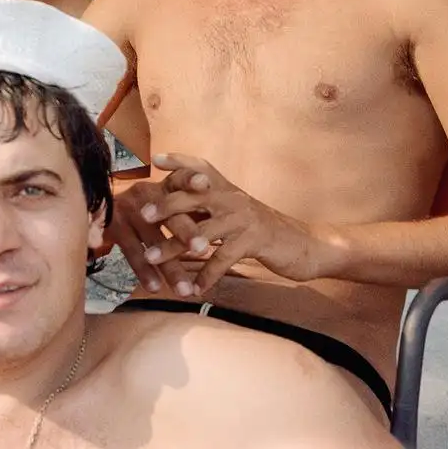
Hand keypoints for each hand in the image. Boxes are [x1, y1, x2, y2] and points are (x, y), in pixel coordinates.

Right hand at [107, 179, 197, 296]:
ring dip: (169, 266)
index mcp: (161, 186)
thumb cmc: (144, 208)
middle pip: (170, 215)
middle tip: (203, 249)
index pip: (179, 178)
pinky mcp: (113, 228)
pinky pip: (130, 252)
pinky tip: (155, 288)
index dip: (191, 179)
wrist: (100, 206)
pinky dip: (142, 271)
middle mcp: (144, 194)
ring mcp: (127, 211)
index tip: (206, 183)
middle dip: (186, 233)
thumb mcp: (162, 201)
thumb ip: (186, 209)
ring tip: (184, 290)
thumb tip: (220, 227)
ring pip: (152, 240)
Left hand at [138, 153, 330, 293]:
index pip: (200, 167)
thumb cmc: (260, 229)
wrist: (304, 244)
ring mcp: (243, 219)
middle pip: (194, 196)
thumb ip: (209, 207)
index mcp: (227, 188)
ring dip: (174, 247)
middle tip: (143, 216)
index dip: (179, 162)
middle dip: (167, 205)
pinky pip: (223, 259)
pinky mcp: (254, 241)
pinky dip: (206, 275)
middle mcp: (233, 198)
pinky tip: (193, 288)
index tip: (154, 160)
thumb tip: (174, 209)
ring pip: (202, 231)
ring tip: (153, 259)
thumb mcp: (235, 211)